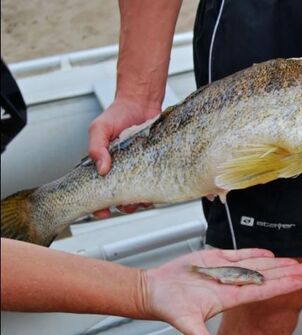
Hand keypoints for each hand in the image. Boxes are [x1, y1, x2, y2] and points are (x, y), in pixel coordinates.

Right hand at [88, 97, 160, 217]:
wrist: (142, 103)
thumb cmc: (117, 115)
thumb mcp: (99, 128)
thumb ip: (96, 148)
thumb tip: (101, 170)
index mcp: (102, 166)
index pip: (96, 193)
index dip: (97, 207)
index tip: (102, 213)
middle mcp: (119, 171)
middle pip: (118, 199)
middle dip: (122, 206)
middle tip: (127, 204)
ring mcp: (137, 170)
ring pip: (137, 196)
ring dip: (139, 201)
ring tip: (142, 198)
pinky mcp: (153, 167)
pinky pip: (153, 185)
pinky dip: (154, 190)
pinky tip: (155, 188)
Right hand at [141, 248, 301, 334]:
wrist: (154, 290)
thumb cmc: (169, 306)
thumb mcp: (188, 325)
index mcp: (228, 299)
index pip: (261, 291)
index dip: (280, 286)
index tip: (297, 281)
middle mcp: (230, 284)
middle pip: (264, 277)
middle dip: (284, 273)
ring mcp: (225, 271)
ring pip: (255, 264)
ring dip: (274, 262)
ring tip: (292, 260)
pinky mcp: (216, 259)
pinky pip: (239, 255)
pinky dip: (253, 252)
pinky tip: (268, 253)